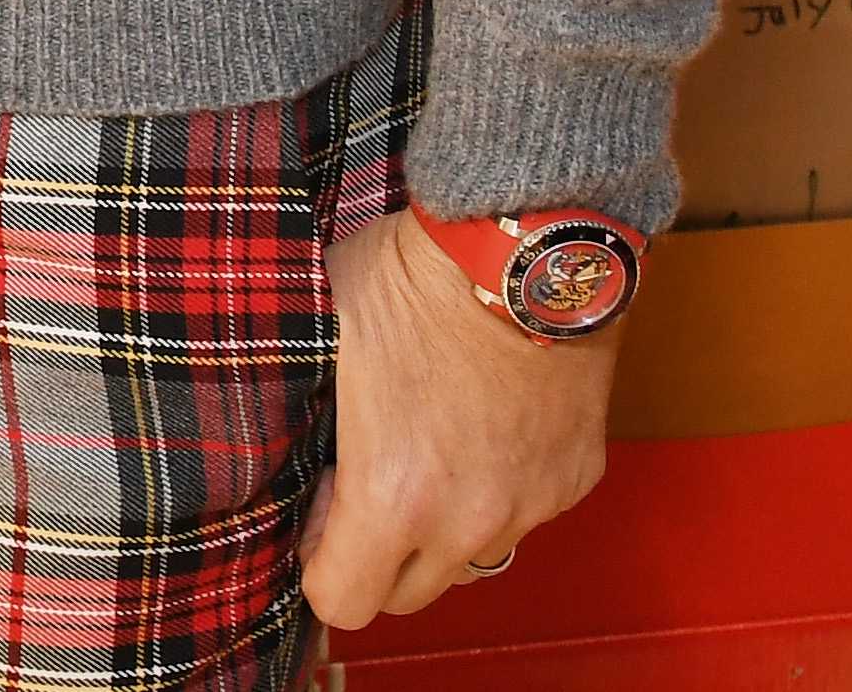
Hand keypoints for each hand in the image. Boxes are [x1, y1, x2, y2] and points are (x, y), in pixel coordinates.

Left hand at [302, 208, 617, 629]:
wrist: (518, 248)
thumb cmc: (413, 282)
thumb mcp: (320, 336)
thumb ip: (303, 411)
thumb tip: (278, 431)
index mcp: (393, 497)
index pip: (344, 602)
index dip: (318, 563)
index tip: (321, 513)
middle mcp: (468, 520)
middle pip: (409, 596)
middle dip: (377, 556)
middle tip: (365, 482)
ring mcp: (529, 505)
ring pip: (472, 558)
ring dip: (443, 528)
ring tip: (426, 452)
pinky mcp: (573, 479)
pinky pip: (525, 513)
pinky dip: (500, 489)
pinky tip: (481, 426)